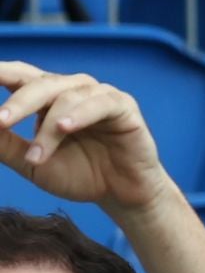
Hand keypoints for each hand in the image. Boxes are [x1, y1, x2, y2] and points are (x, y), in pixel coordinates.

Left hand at [0, 63, 170, 214]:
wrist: (124, 196)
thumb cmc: (81, 175)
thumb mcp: (33, 163)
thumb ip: (5, 144)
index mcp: (47, 97)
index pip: (17, 76)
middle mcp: (71, 89)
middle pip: (39, 84)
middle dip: (18, 103)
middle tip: (0, 122)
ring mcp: (98, 95)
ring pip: (67, 97)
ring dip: (49, 128)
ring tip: (39, 157)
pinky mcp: (123, 106)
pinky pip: (99, 104)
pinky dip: (80, 115)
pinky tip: (66, 128)